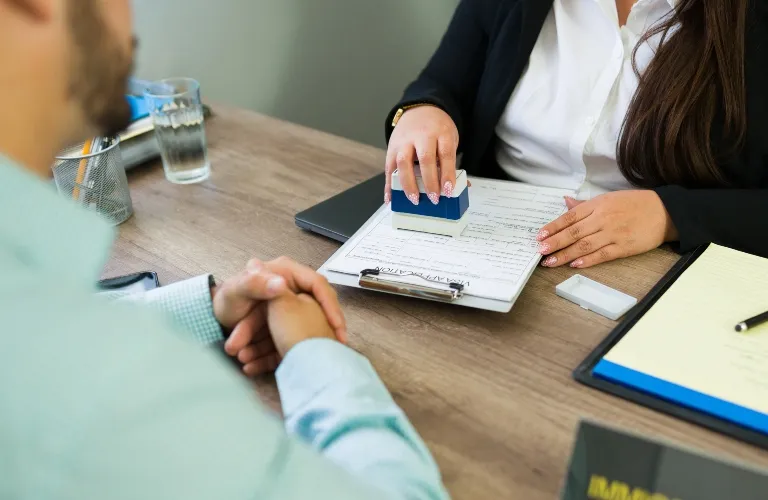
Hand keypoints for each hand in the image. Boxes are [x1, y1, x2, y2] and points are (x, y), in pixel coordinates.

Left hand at [217, 257, 345, 375]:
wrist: (214, 320)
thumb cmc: (226, 300)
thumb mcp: (238, 290)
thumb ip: (256, 284)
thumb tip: (281, 284)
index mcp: (287, 273)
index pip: (318, 284)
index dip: (329, 304)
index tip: (335, 325)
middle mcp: (293, 289)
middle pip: (319, 308)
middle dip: (326, 329)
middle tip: (337, 345)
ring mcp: (291, 309)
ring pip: (306, 327)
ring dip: (304, 344)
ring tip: (311, 358)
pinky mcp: (286, 327)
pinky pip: (294, 339)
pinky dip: (290, 353)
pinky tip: (289, 364)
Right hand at [385, 105, 458, 204]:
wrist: (419, 109)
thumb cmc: (436, 129)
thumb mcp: (449, 139)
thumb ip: (451, 162)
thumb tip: (460, 188)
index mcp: (441, 133)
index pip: (445, 154)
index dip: (447, 174)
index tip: (448, 190)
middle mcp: (422, 135)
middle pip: (425, 158)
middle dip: (429, 181)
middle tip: (434, 198)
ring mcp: (404, 141)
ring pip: (403, 162)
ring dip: (408, 183)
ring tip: (414, 199)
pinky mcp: (392, 147)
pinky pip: (389, 167)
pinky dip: (389, 184)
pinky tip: (391, 197)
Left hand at [536, 190, 677, 268]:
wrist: (664, 211)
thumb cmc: (635, 204)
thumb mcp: (608, 198)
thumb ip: (585, 205)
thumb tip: (565, 202)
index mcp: (597, 205)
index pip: (569, 217)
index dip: (553, 227)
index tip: (539, 236)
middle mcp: (603, 218)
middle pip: (574, 232)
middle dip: (555, 243)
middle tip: (540, 251)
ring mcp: (613, 233)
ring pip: (584, 245)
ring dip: (565, 254)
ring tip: (551, 262)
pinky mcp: (624, 246)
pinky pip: (602, 254)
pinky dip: (588, 260)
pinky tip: (575, 264)